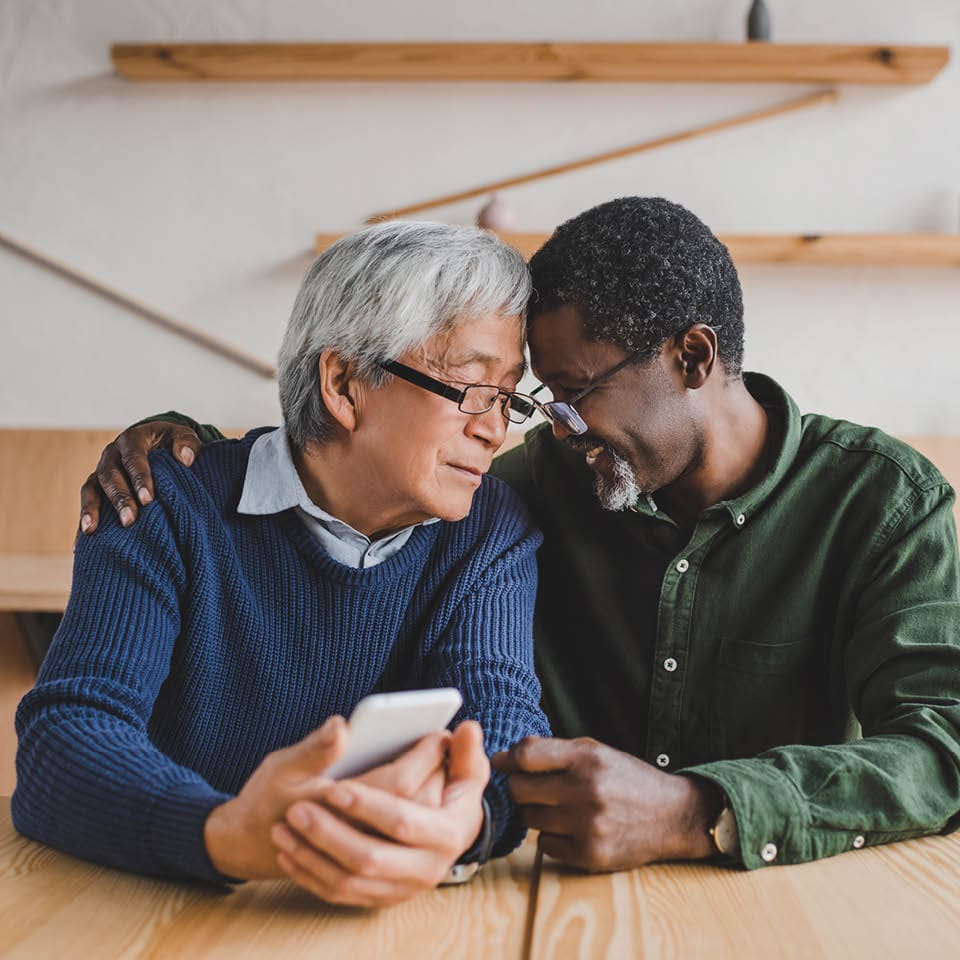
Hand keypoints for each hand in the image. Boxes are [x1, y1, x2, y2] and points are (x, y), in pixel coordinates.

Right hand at [79, 420, 201, 532]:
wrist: (155, 442)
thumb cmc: (172, 442)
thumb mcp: (183, 435)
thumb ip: (188, 443)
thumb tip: (186, 459)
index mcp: (133, 439)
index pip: (134, 458)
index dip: (140, 478)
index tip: (148, 499)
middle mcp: (112, 454)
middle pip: (111, 475)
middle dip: (120, 498)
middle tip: (130, 520)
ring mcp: (101, 469)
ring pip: (92, 487)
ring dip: (93, 509)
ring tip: (92, 529)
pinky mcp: (96, 484)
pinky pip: (86, 499)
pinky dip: (84, 517)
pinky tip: (82, 541)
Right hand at [204, 716, 449, 880]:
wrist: (248, 843)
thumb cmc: (266, 799)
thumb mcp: (284, 766)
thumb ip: (315, 748)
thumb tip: (342, 725)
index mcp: (336, 809)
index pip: (400, 782)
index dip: (423, 755)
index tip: (438, 730)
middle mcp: (357, 838)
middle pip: (414, 805)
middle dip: (433, 772)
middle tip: (444, 741)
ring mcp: (363, 863)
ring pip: (413, 829)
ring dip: (429, 794)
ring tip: (438, 763)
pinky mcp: (365, 872)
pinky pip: (405, 844)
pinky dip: (415, 814)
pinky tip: (422, 790)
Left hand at [269, 720, 488, 906]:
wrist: (434, 834)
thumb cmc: (443, 788)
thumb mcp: (458, 768)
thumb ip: (461, 751)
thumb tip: (466, 728)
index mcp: (450, 830)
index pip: (402, 819)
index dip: (367, 804)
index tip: (335, 789)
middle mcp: (430, 865)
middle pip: (370, 857)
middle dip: (329, 833)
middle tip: (297, 809)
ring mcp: (404, 887)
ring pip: (350, 880)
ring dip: (312, 854)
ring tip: (286, 826)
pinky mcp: (383, 898)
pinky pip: (340, 894)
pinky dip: (310, 874)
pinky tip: (288, 850)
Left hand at [492, 736, 720, 872]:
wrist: (672, 815)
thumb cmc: (626, 778)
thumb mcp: (595, 751)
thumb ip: (552, 751)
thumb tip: (503, 757)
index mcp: (587, 757)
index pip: (526, 755)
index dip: (507, 759)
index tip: (502, 763)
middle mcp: (587, 790)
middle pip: (520, 790)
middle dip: (519, 787)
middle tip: (531, 788)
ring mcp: (589, 825)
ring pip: (530, 818)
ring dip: (537, 812)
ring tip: (559, 807)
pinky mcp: (591, 854)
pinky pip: (545, 845)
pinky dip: (552, 837)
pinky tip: (572, 828)